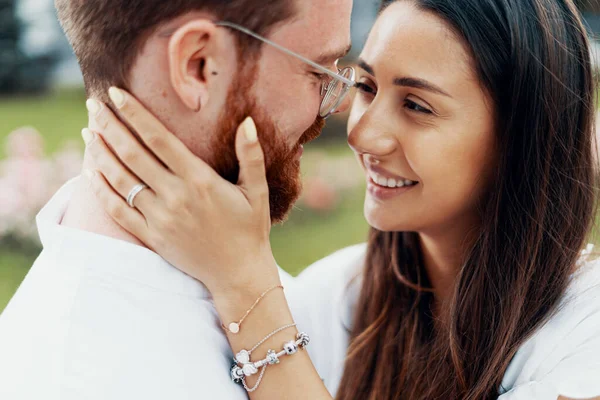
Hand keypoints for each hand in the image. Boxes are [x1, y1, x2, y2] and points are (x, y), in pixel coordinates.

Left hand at [83, 87, 279, 296]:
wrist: (238, 273)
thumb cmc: (250, 229)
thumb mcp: (257, 191)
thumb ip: (251, 155)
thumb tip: (247, 121)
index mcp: (200, 180)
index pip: (160, 139)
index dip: (136, 114)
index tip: (116, 94)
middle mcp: (176, 197)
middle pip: (133, 154)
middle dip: (111, 126)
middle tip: (94, 104)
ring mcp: (160, 219)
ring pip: (121, 180)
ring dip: (101, 154)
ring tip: (88, 132)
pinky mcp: (152, 237)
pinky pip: (118, 212)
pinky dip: (101, 190)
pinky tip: (90, 172)